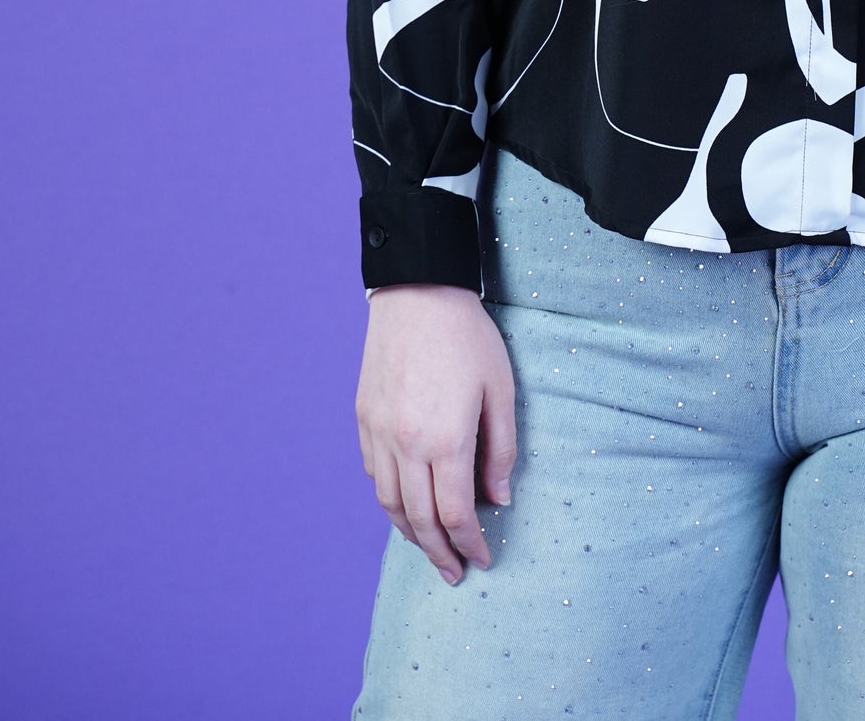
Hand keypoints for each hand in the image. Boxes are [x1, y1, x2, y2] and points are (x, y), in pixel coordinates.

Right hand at [355, 283, 518, 585]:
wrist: (417, 292)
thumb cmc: (467, 337)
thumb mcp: (499, 390)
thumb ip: (501, 450)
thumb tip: (498, 500)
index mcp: (444, 439)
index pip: (455, 513)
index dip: (469, 542)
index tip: (481, 559)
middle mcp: (406, 444)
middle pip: (419, 519)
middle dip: (439, 552)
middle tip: (454, 573)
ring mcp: (379, 432)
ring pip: (390, 504)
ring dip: (410, 533)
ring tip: (430, 547)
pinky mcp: (364, 418)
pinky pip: (375, 475)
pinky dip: (390, 499)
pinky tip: (405, 504)